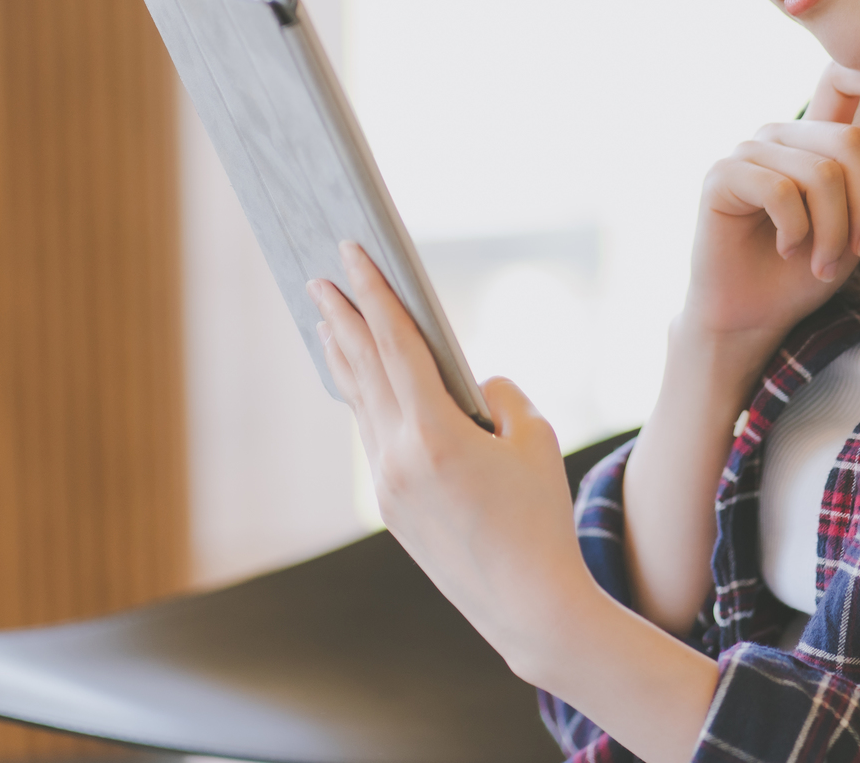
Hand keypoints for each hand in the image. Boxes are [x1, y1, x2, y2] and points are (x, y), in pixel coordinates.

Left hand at [307, 242, 591, 683]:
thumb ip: (498, 396)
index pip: (394, 343)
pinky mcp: (390, 509)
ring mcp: (387, 486)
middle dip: (341, 317)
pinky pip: (372, 437)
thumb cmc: (540, 516)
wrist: (528, 606)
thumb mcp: (534, 438)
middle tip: (319, 276)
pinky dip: (362, 400)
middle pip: (362, 369)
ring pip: (361, 405)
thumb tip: (467, 385)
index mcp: (435, 433)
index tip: (352, 253)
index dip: (373, 292)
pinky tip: (358, 383)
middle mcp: (398, 458)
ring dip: (344, 358)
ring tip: (326, 321)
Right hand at [680, 62, 859, 352]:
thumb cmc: (806, 270)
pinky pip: (781, 191)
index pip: (842, 78)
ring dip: (833, 233)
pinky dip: (796, 232)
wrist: (755, 316)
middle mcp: (782, 136)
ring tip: (823, 265)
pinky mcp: (723, 176)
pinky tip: (788, 251)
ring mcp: (750, 152)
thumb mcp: (859, 216)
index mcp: (814, 139)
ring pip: (822, 174)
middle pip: (850, 140)